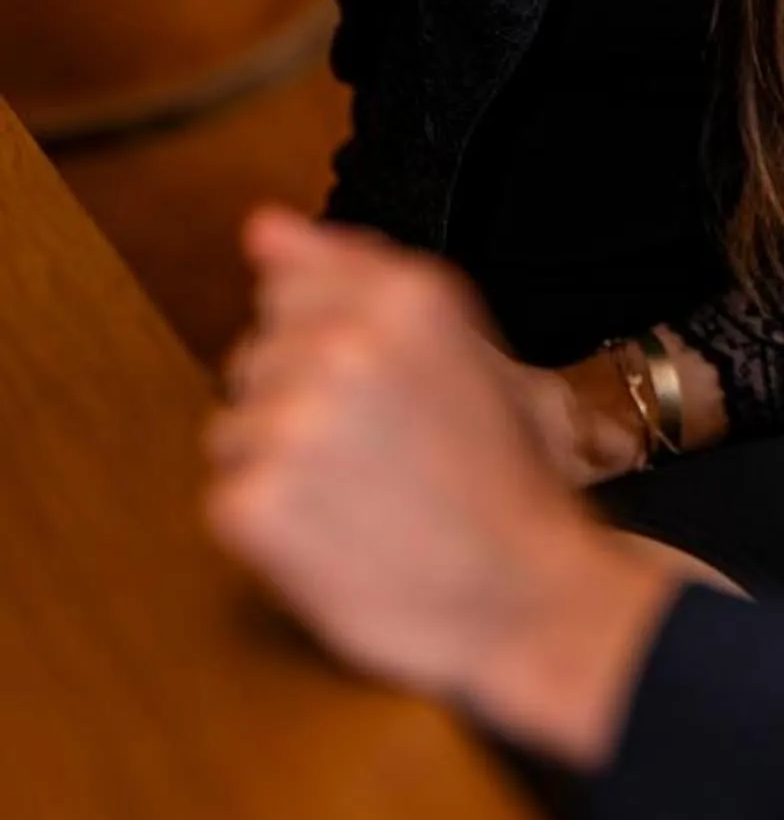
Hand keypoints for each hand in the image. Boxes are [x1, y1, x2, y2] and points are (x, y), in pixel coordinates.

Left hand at [207, 211, 708, 763]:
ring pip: (233, 426)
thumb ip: (351, 271)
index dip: (327, 347)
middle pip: (255, 355)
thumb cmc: (500, 475)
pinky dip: (268, 527)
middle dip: (297, 400)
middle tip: (375, 455)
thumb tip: (260, 226)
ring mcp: (293, 422)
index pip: (290, 286)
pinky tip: (334, 536)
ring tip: (356, 498)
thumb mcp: (455, 344)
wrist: (523, 593)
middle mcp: (342, 342)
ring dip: (278, 464)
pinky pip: (226, 494)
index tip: (374, 395)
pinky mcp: (255, 502)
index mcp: (402, 293)